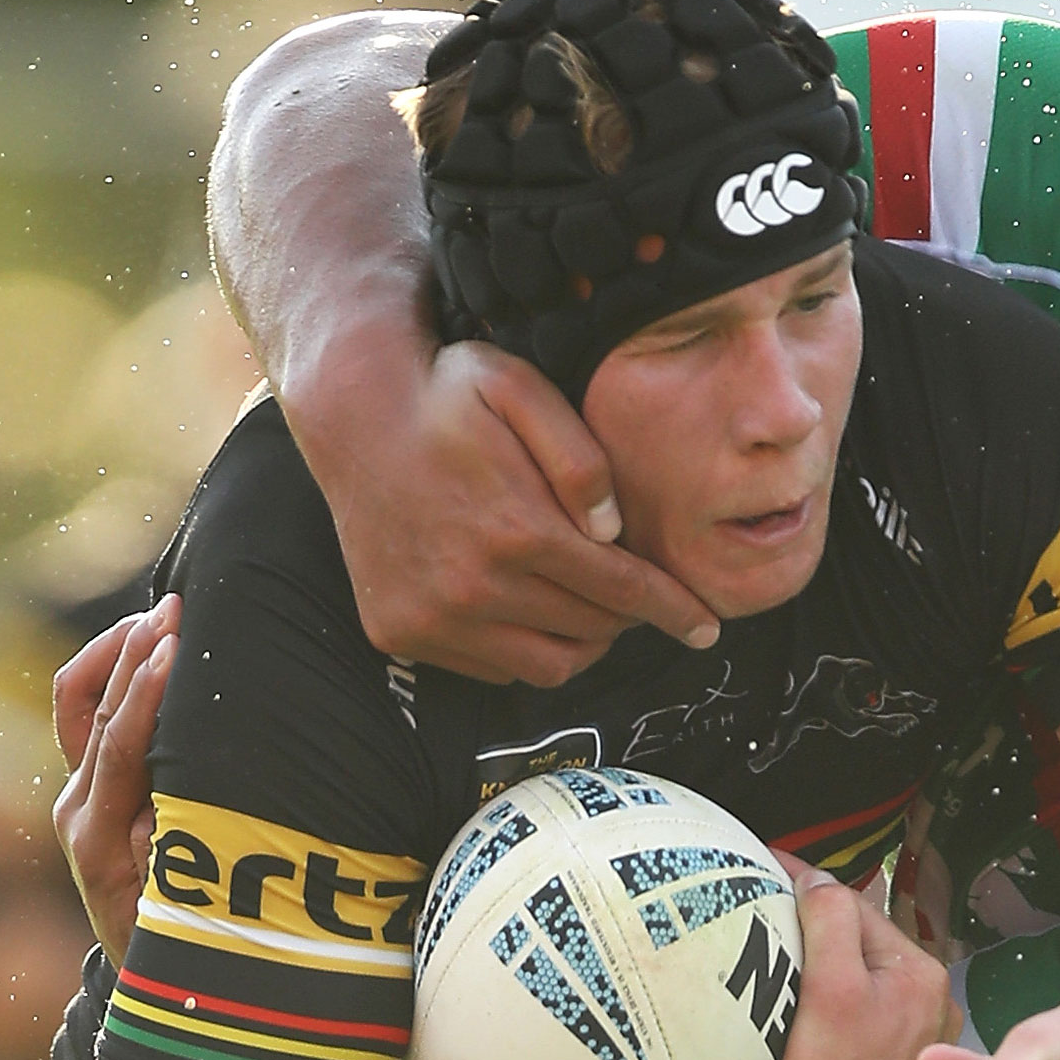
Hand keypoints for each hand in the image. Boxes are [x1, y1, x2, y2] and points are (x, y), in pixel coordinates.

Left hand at [51, 596, 178, 961]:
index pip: (117, 746)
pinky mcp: (84, 790)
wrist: (141, 974)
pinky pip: (83, 715)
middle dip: (135, 653)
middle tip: (176, 606)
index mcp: (96, 836)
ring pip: (81, 704)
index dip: (145, 695)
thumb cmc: (178, 944)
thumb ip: (179, 850)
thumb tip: (180, 800)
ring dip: (117, 652)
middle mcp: (76, 809)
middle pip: (97, 712)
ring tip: (158, 613)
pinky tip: (143, 644)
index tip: (174, 649)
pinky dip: (110, 673)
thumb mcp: (182, 905)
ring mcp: (75, 797)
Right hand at [293, 329, 719, 684]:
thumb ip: (581, 459)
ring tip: (587, 603)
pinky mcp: (400, 633)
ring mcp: (431, 618)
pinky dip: (524, 648)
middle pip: (591, 630)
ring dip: (581, 641)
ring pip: (547, 665)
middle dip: (628, 616)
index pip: (622, 591)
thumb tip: (615, 531)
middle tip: (633, 589)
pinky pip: (492, 669)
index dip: (674, 611)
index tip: (707, 628)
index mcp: (515, 529)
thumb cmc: (449, 395)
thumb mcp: (522, 390)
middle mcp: (471, 587)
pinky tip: (525, 605)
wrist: (352, 416)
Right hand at [759, 872, 951, 1059]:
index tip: (767, 870)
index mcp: (924, 977)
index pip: (856, 907)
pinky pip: (852, 1029)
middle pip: (858, 947)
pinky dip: (825, 1014)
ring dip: (821, 970)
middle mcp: (929, 1011)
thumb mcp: (834, 990)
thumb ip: (831, 922)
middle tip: (762, 914)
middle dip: (816, 928)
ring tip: (772, 962)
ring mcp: (909, 1051)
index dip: (808, 885)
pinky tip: (796, 1022)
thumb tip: (816, 879)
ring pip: (856, 987)